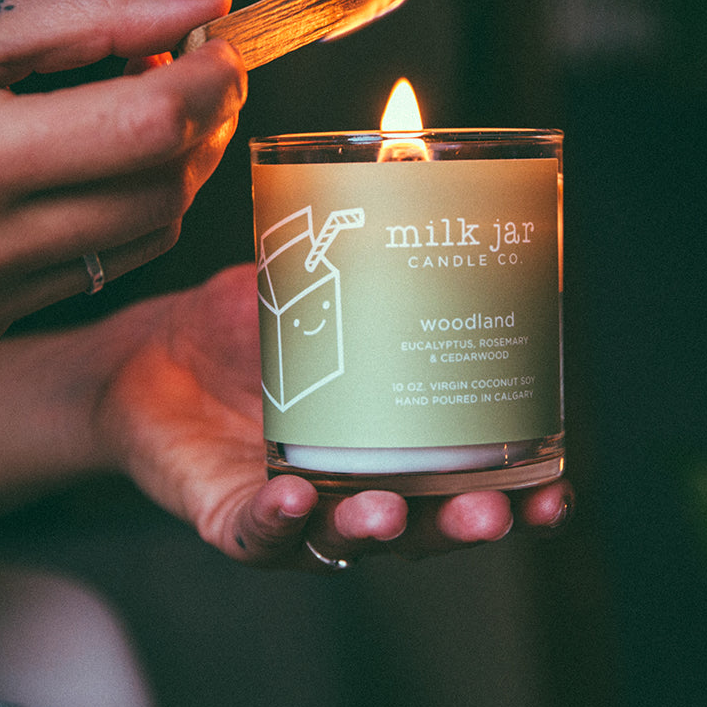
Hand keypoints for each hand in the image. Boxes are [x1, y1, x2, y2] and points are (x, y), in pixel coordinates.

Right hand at [0, 0, 242, 344]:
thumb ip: (91, 17)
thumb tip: (201, 2)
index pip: (146, 126)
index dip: (208, 80)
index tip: (219, 43)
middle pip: (162, 190)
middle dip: (203, 124)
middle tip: (199, 69)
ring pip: (145, 238)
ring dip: (173, 170)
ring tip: (151, 107)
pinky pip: (96, 268)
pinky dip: (123, 212)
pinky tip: (98, 163)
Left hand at [97, 265, 573, 570]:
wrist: (151, 357)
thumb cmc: (240, 325)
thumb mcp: (303, 282)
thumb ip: (349, 246)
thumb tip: (400, 166)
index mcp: (390, 437)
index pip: (468, 479)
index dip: (518, 493)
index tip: (555, 486)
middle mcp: (354, 483)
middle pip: (424, 526)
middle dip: (463, 526)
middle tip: (491, 512)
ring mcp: (295, 507)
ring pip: (348, 541)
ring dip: (378, 531)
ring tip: (389, 511)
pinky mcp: (230, 516)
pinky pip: (257, 534)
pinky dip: (277, 522)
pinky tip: (294, 499)